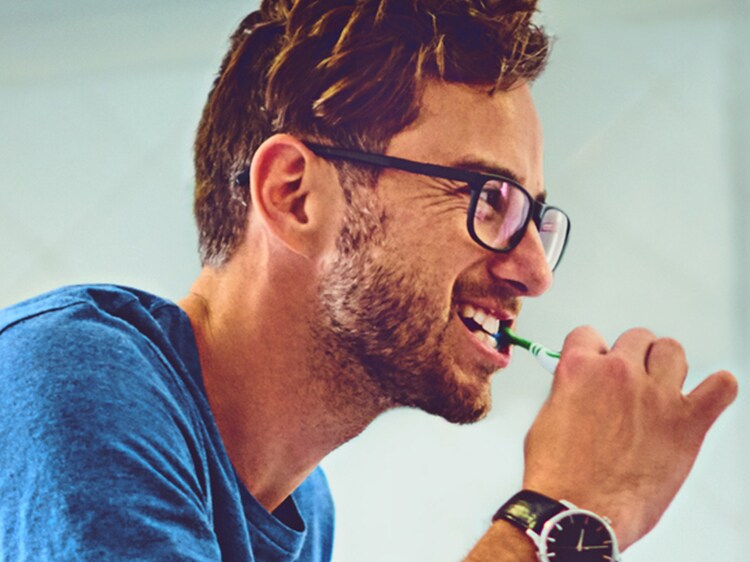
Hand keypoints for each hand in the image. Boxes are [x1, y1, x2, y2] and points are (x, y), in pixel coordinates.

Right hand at [521, 326, 736, 550]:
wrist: (578, 512)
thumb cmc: (559, 474)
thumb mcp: (548, 418)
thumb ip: (570, 392)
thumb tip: (582, 388)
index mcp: (579, 369)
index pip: (588, 335)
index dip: (592, 351)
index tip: (596, 364)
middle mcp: (618, 373)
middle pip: (637, 338)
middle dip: (632, 357)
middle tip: (629, 382)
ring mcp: (655, 396)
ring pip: (672, 351)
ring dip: (666, 365)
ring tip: (661, 388)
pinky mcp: (686, 423)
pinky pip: (720, 388)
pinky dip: (718, 388)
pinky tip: (708, 395)